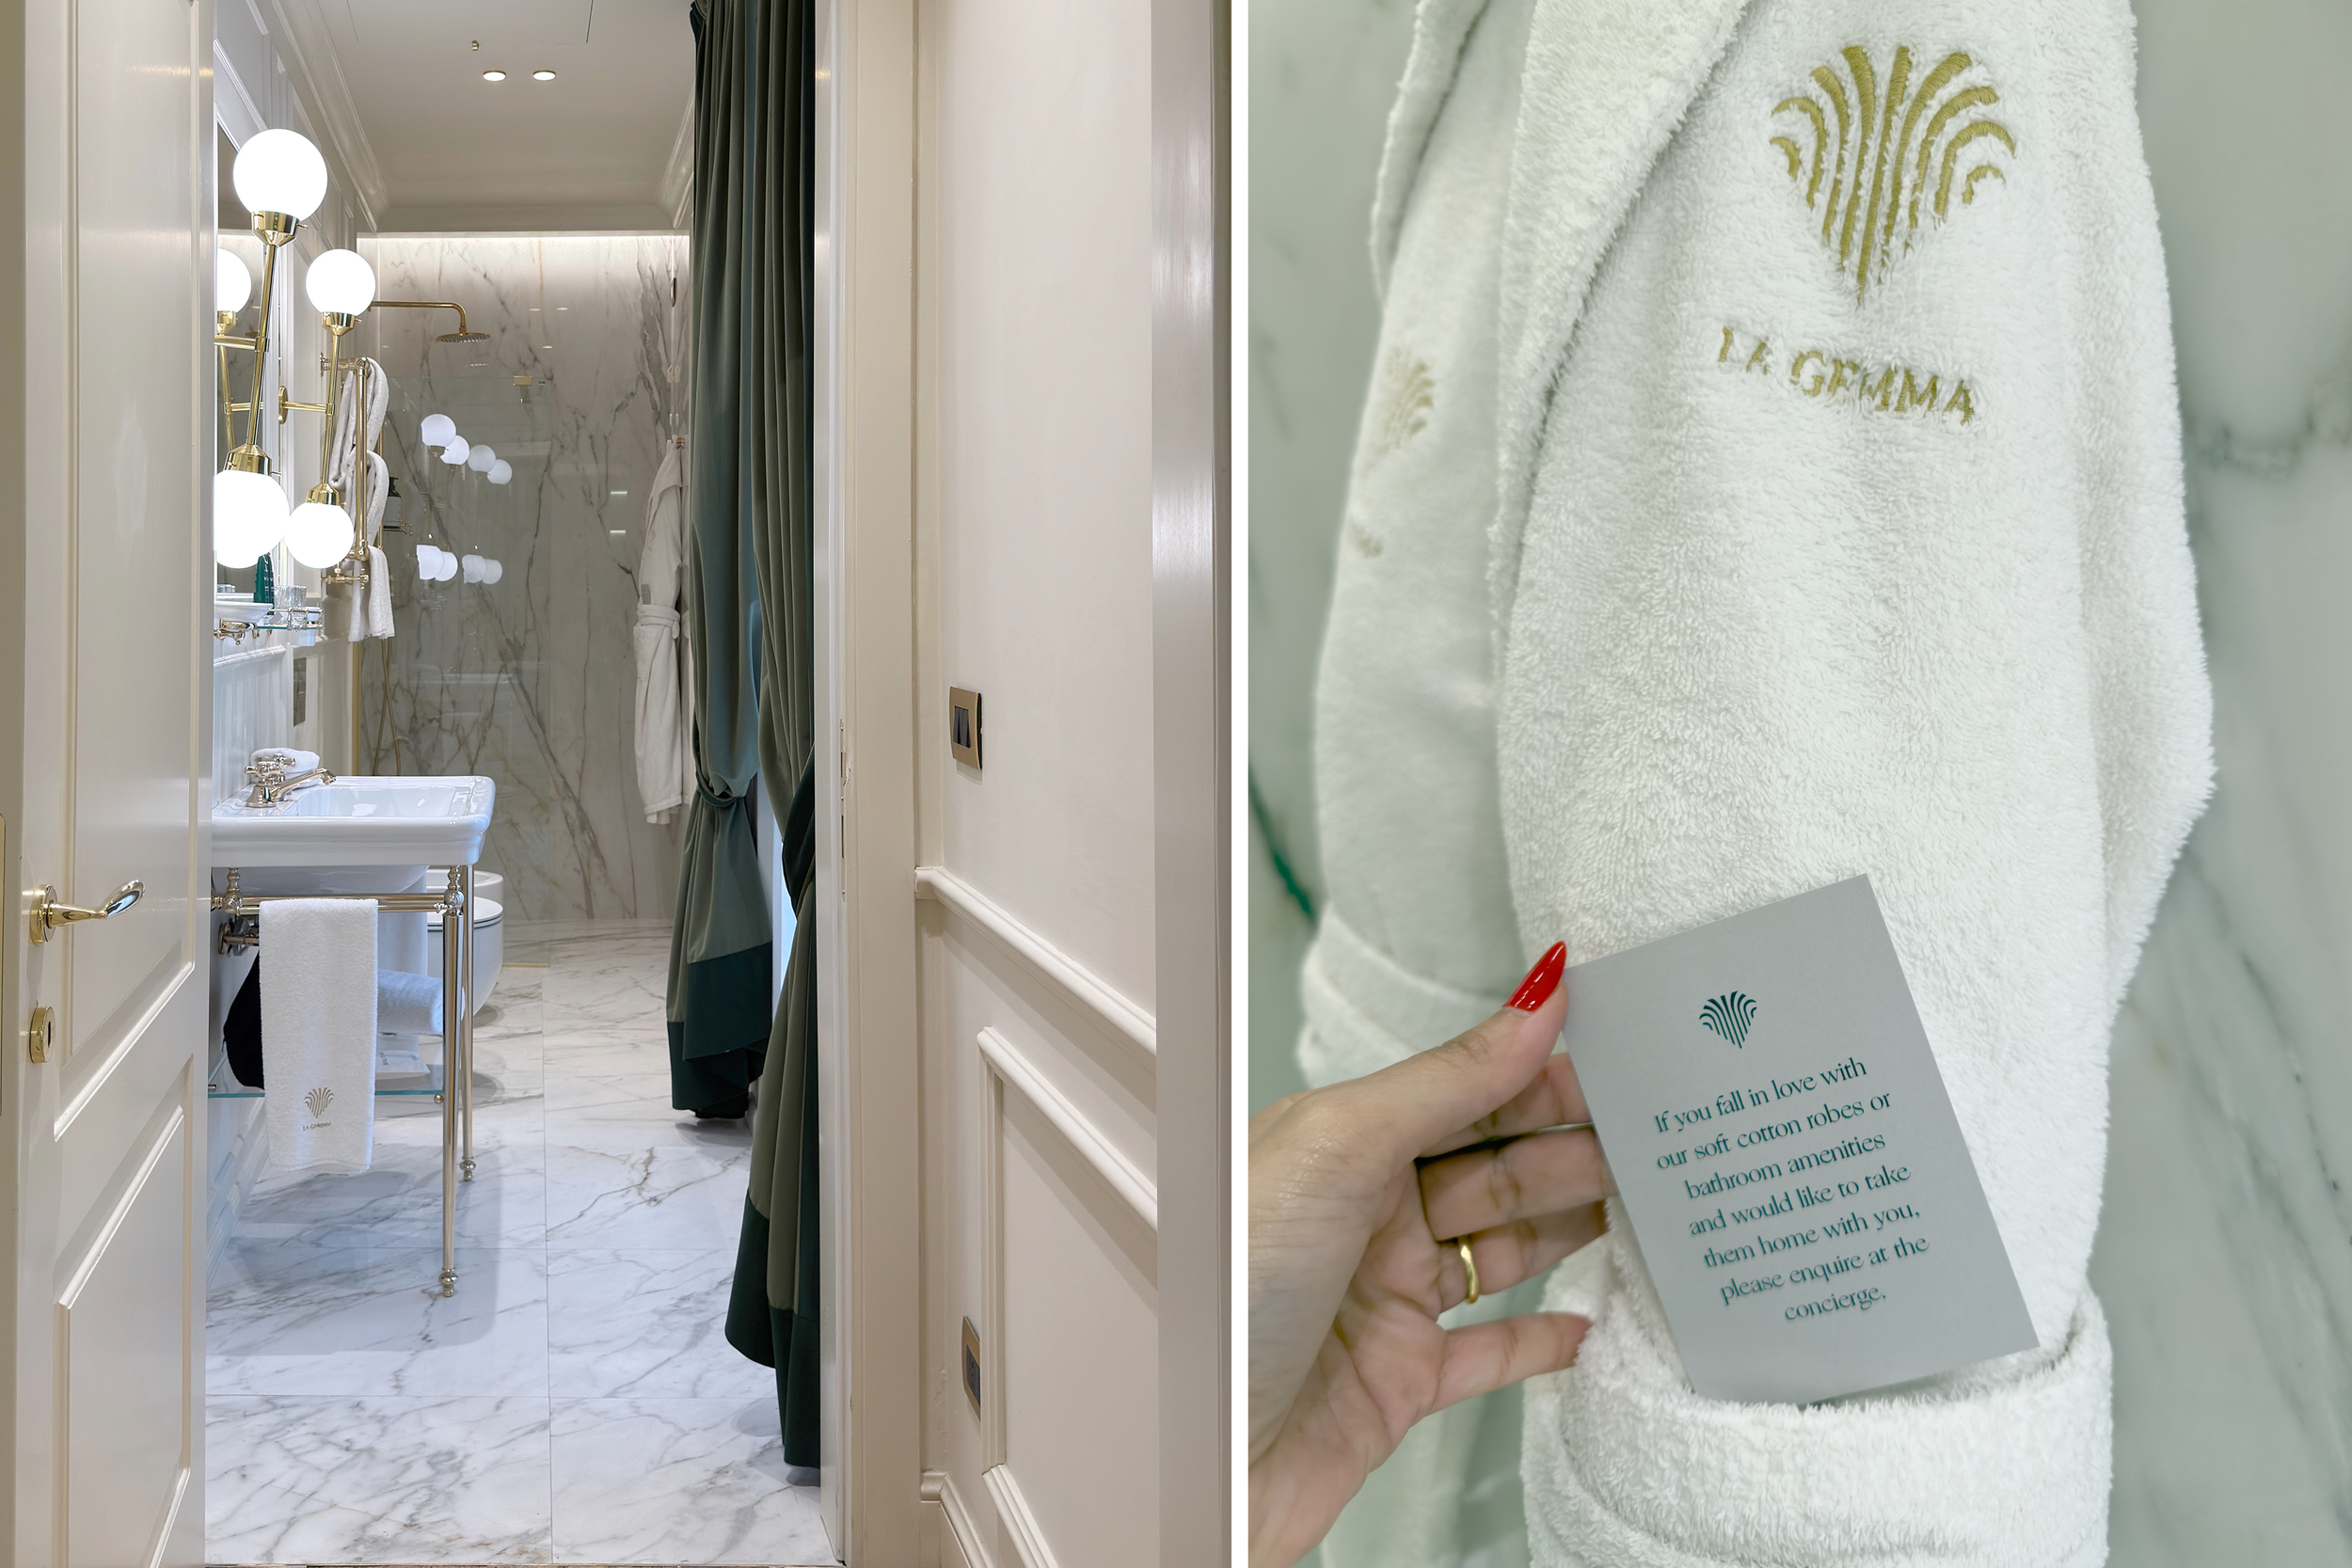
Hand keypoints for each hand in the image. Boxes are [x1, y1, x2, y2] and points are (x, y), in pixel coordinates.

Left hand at [1246, 942, 1614, 1567]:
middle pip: (1494, 1166)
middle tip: (1665, 1131)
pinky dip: (1546, 1335)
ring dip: (1575, 1223)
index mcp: (1338, 1145)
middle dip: (1577, 1143)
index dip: (1542, 1071)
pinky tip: (1593, 1319)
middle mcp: (1363, 1215)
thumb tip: (1534, 1001)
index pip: (1464, 1092)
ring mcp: (1384, 1300)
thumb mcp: (1336, 1149)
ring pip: (1503, 1248)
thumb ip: (1446, 1081)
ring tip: (1653, 1201)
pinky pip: (1490, 1351)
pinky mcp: (1399, 1384)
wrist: (1199, 1455)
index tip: (1626, 1051)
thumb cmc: (1231, 1290)